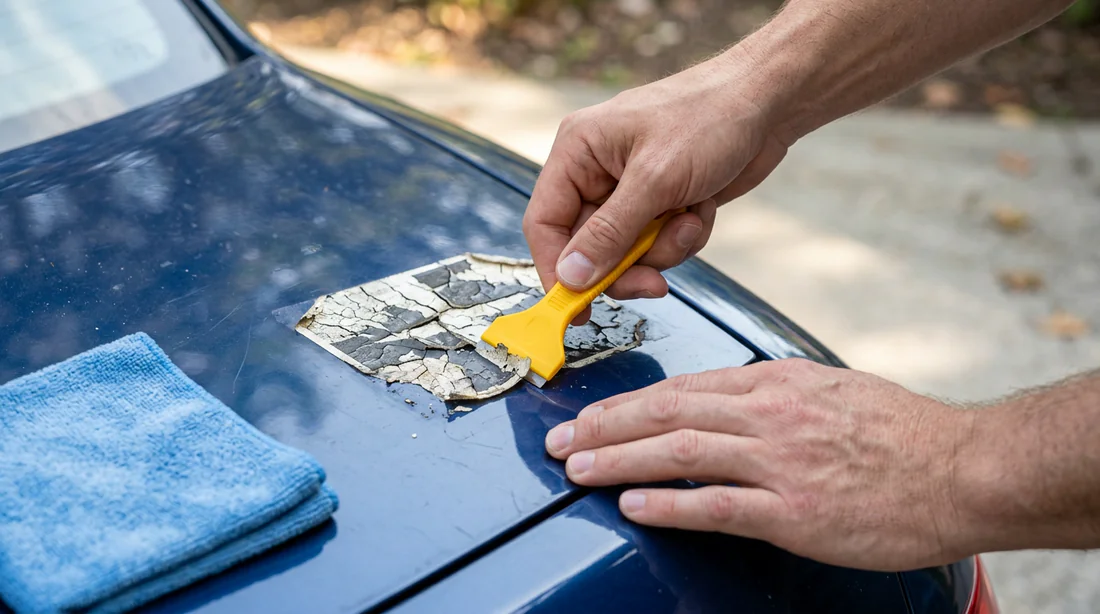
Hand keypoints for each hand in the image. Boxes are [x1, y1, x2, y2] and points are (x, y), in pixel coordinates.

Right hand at [523, 50, 791, 322]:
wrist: (768, 103)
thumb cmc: (709, 119)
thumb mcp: (655, 180)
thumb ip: (608, 233)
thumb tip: (569, 277)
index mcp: (578, 152)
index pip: (544, 224)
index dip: (557, 270)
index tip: (576, 310)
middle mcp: (596, 172)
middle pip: (587, 248)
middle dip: (626, 265)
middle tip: (654, 284)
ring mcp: (629, 189)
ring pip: (627, 252)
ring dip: (663, 249)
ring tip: (689, 220)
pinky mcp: (660, 202)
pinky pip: (658, 244)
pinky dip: (683, 237)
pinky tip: (702, 209)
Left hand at [544, 359, 980, 570]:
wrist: (964, 468)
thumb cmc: (903, 430)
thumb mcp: (830, 388)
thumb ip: (773, 392)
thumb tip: (726, 399)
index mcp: (774, 383)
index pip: (681, 388)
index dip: (626, 402)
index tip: (590, 412)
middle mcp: (768, 415)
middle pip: (666, 414)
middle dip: (604, 426)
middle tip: (558, 438)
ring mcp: (780, 463)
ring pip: (679, 453)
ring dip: (618, 460)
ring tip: (575, 467)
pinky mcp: (795, 512)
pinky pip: (718, 507)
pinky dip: (669, 505)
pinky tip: (631, 506)